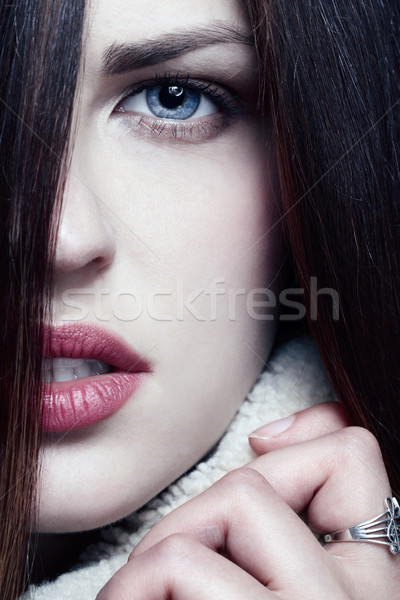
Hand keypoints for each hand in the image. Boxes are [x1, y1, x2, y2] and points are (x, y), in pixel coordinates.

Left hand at [97, 403, 397, 598]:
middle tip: (154, 577)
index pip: (353, 455)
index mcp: (371, 581)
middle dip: (190, 522)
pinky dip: (137, 586)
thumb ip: (308, 497)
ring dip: (151, 564)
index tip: (258, 448)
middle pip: (252, 487)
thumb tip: (272, 433)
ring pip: (213, 521)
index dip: (300, 441)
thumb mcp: (298, 579)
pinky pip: (180, 566)